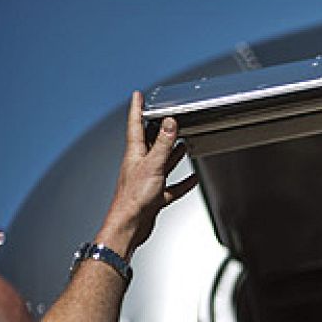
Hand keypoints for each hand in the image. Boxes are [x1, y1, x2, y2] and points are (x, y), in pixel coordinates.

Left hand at [97, 91, 197, 256]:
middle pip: (150, 143)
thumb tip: (169, 123)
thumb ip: (162, 145)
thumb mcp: (152, 166)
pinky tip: (191, 180)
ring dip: (172, 154)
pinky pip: (171, 186)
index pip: (135, 125)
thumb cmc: (134, 198)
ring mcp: (147, 181)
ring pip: (162, 163)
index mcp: (134, 154)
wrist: (129, 226)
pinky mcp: (155, 196)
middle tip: (169, 119)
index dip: (137, 109)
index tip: (138, 96)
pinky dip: (182, 182)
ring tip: (183, 144)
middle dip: (160, 130)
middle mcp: (139, 165)